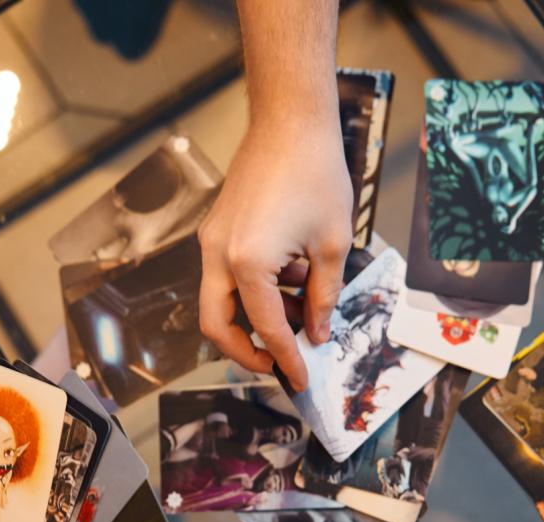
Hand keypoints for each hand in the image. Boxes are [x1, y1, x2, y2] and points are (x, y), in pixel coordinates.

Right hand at [198, 118, 352, 390]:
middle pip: (216, 325)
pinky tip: (291, 279)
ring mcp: (212, 241)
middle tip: (278, 362)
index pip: (263, 328)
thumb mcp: (332, 243)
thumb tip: (316, 331)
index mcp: (247, 263)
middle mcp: (218, 255)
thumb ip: (323, 296)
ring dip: (255, 317)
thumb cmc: (314, 172)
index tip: (301, 378)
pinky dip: (253, 290)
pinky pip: (226, 275)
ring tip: (300, 311)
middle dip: (245, 351)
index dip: (285, 358)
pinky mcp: (216, 230)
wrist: (289, 121)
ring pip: (221, 301)